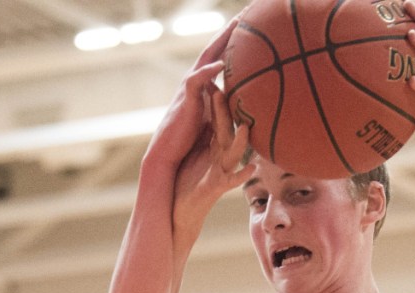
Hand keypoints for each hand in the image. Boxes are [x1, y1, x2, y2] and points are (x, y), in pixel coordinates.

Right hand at [144, 16, 240, 170]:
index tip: (247, 26)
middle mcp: (194, 83)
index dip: (231, 42)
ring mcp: (189, 90)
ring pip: (206, 59)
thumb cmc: (187, 142)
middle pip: (213, 50)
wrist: (167, 156)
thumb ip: (222, 105)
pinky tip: (221, 63)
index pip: (219, 58)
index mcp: (202, 86)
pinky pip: (196, 82)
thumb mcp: (211, 119)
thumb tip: (240, 101)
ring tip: (235, 25)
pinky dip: (208, 72)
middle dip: (228, 31)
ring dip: (220, 41)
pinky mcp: (185, 103)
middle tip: (244, 13)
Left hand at [173, 86, 251, 232]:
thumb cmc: (190, 179)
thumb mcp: (198, 150)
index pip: (218, 117)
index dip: (219, 97)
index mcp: (213, 144)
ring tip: (245, 128)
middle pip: (225, 129)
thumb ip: (205, 128)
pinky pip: (232, 180)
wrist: (185, 208)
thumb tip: (205, 104)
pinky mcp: (217, 186)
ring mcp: (221, 170)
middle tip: (223, 90)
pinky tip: (253, 168)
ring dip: (239, 141)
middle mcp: (221, 154)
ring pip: (233, 152)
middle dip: (225, 111)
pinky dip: (242, 175)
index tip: (218, 78)